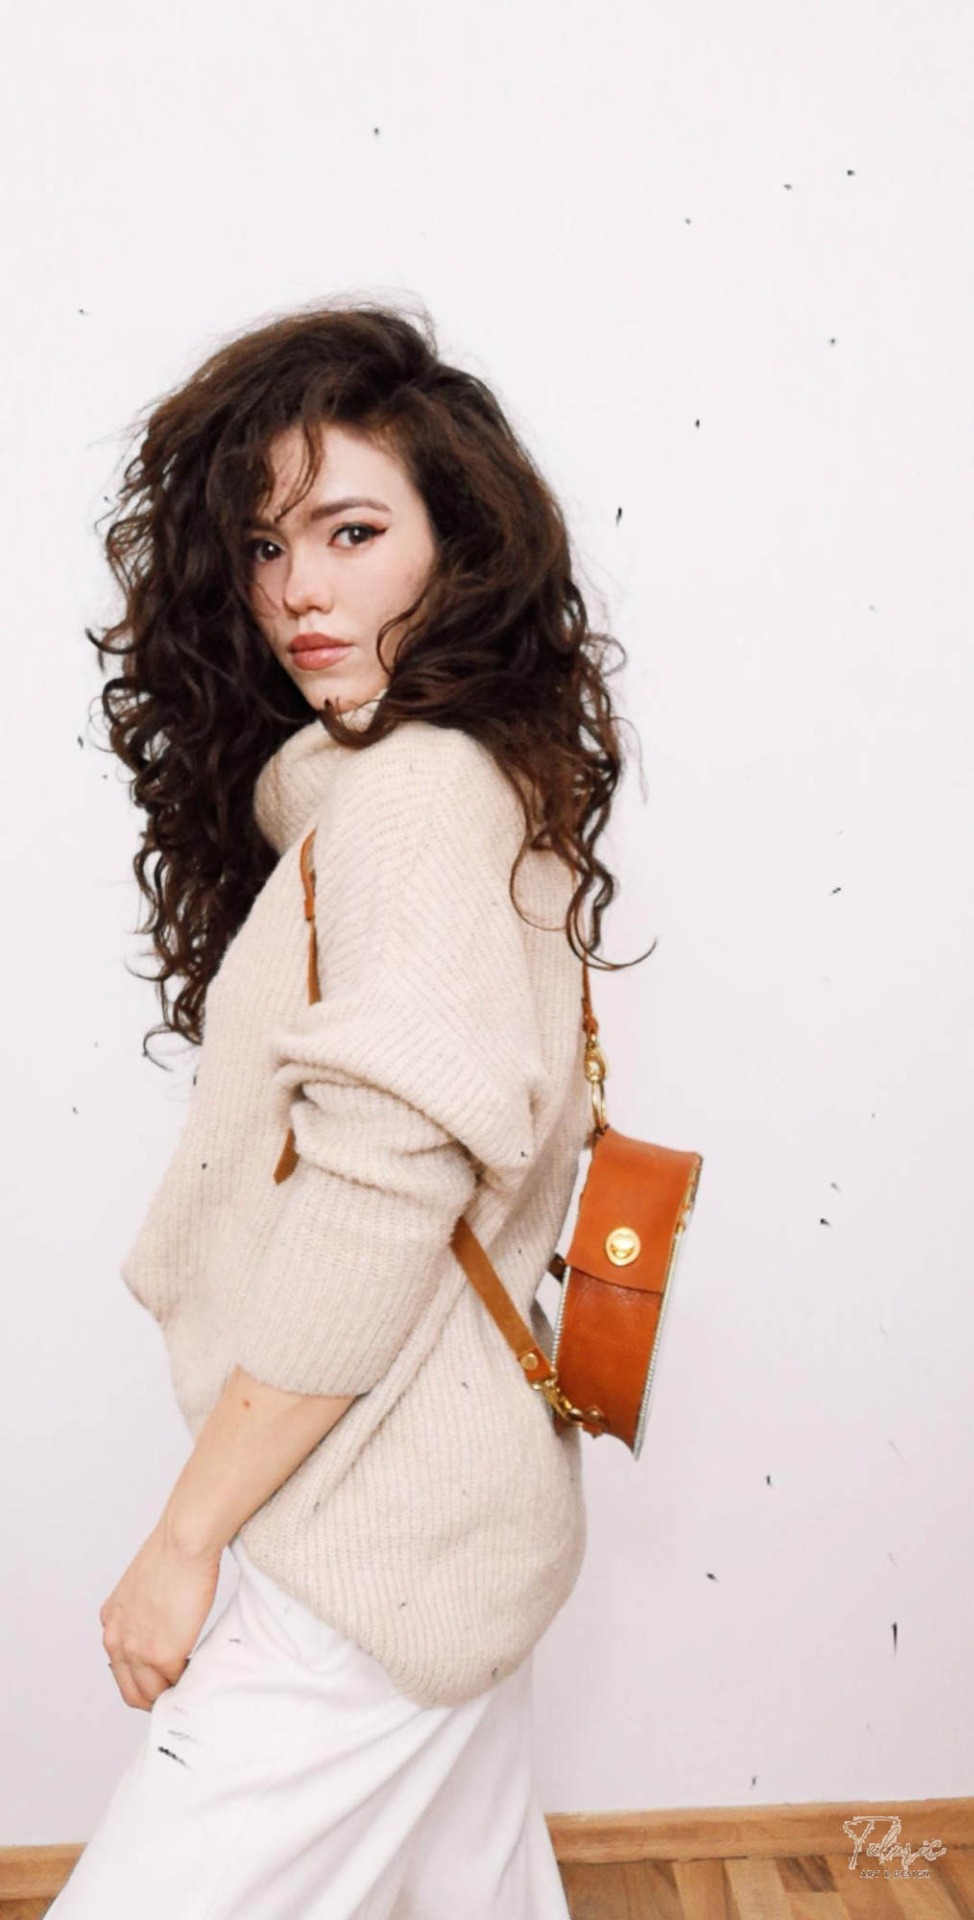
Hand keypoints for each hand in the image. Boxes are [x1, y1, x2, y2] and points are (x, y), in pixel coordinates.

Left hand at [99, 1520, 221, 1710]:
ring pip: (150, 1696)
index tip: (162, 1676)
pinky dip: (189, 1680)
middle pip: (131, 1691)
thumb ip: (142, 1613)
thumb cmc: (172, 1554)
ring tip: (190, 1681)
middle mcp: (116, 1640)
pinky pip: (177, 1682)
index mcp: (111, 1622)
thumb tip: (161, 1628)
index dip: (143, 1677)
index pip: (120, 1669)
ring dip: (171, 1693)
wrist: (183, 1542)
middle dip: (155, 1696)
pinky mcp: (162, 1655)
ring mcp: (138, 1651)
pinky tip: (199, 1666)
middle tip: (178, 1689)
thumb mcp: (141, 1587)